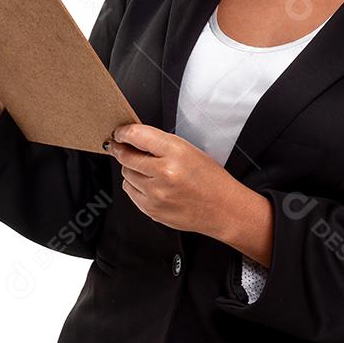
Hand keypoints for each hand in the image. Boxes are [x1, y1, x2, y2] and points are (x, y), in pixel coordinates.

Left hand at [106, 123, 238, 236]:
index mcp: (176, 152)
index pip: (137, 136)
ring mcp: (156, 194)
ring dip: (131, 169)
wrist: (223, 209)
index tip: (119, 133)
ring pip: (126, 174)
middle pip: (126, 156)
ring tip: (147, 170)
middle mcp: (164, 173)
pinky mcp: (152, 210)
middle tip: (121, 147)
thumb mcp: (190, 150)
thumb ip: (160, 144)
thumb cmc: (210, 180)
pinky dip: (135, 185)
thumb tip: (133, 139)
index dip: (123, 133)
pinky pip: (130, 191)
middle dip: (121, 150)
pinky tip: (149, 184)